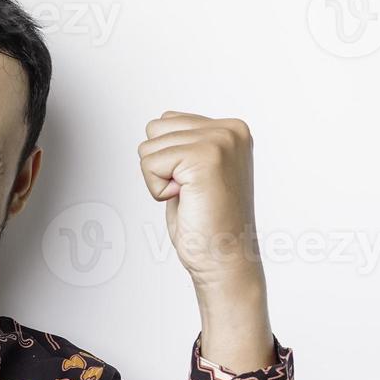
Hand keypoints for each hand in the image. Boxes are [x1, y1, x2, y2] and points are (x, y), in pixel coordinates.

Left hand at [137, 110, 261, 291]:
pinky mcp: (204, 157)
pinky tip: (186, 201)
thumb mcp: (196, 170)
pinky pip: (149, 163)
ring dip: (159, 178)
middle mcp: (230, 130)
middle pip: (155, 129)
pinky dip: (157, 189)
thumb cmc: (208, 222)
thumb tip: (158, 123)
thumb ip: (185, 142)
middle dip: (161, 165)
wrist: (224, 259)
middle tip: (191, 192)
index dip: (168, 158)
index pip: (167, 121)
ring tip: (190, 196)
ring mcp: (220, 141)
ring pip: (149, 147)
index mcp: (231, 129)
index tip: (195, 183)